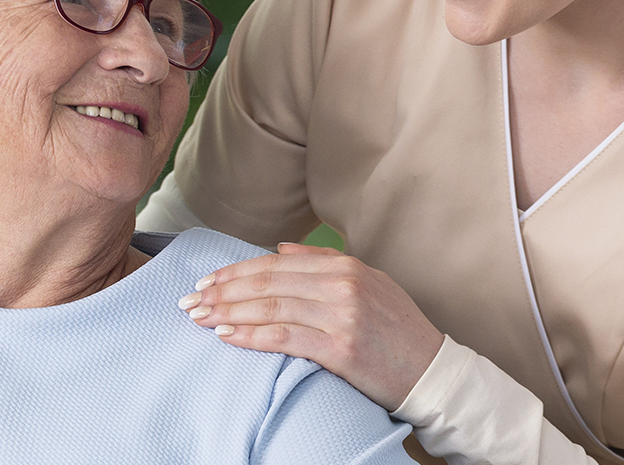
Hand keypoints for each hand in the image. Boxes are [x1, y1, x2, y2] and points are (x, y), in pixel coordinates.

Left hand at [178, 243, 443, 409]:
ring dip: (228, 313)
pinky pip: (284, 337)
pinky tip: (227, 336)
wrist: (432, 373)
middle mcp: (341, 285)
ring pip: (270, 308)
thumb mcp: (368, 283)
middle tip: (190, 301)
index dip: (234, 272)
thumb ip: (322, 263)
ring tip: (200, 318)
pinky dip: (251, 336)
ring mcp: (342, 315)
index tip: (205, 281)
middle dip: (222, 291)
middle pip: (266, 282)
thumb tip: (279, 251)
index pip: (273, 264)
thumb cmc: (397, 330)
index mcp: (344, 266)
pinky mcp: (341, 348)